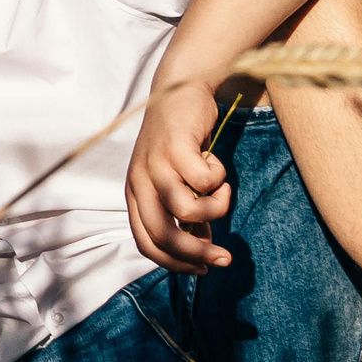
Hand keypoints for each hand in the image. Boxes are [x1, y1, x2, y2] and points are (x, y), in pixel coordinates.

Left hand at [126, 79, 234, 273]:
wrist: (179, 90)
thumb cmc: (180, 143)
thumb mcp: (174, 181)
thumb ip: (184, 212)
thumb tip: (203, 247)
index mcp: (135, 194)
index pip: (145, 243)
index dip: (175, 263)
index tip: (203, 270)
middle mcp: (139, 181)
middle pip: (163, 235)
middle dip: (197, 254)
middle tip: (225, 258)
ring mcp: (154, 163)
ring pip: (187, 209)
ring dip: (215, 207)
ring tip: (221, 190)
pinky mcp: (174, 146)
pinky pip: (205, 180)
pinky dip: (219, 179)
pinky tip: (215, 163)